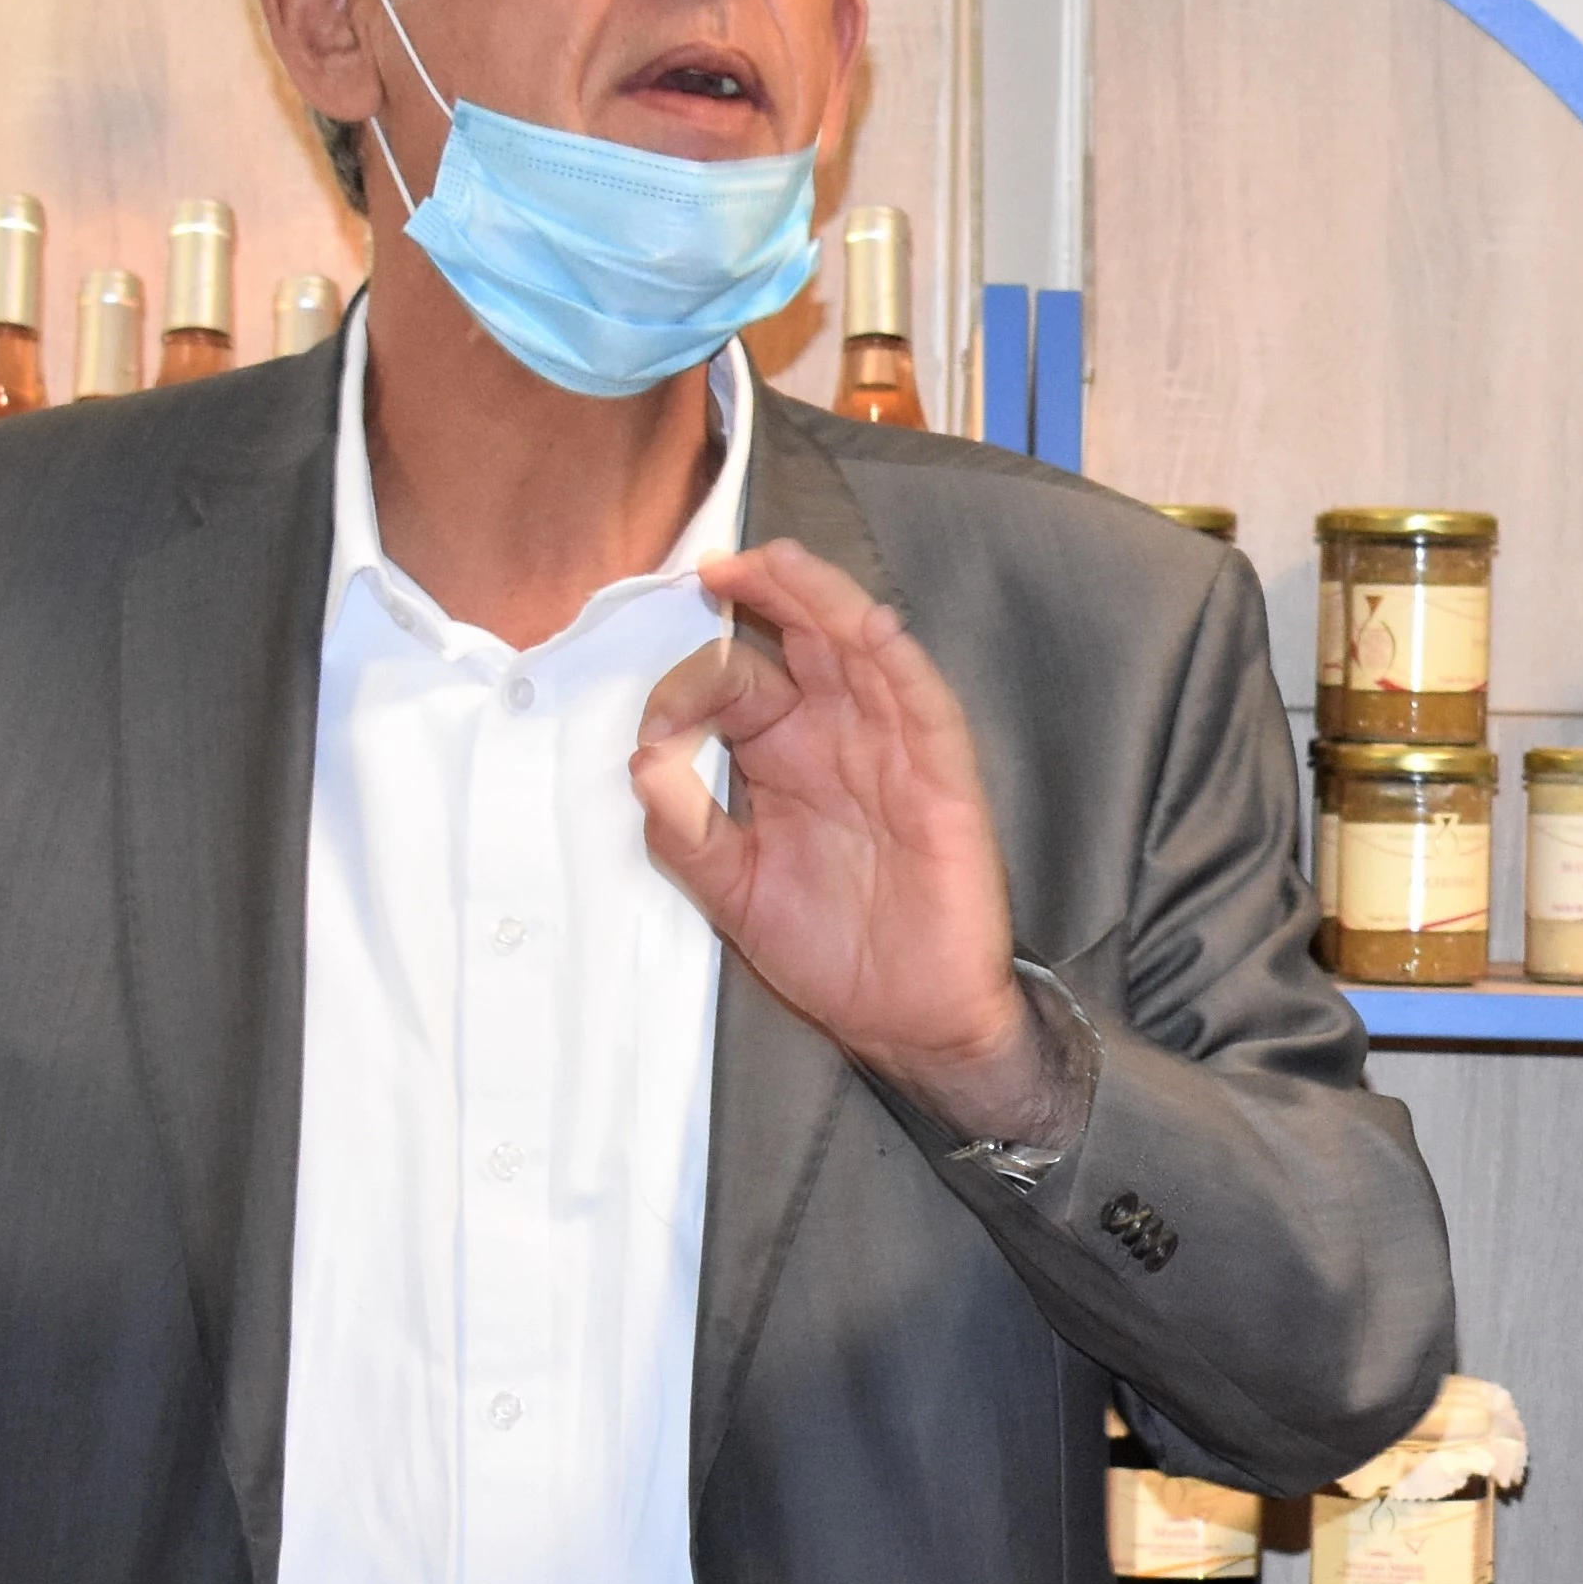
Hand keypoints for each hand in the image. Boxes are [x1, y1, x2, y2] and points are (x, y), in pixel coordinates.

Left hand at [635, 536, 1058, 1138]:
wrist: (908, 1018)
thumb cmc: (831, 952)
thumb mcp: (731, 890)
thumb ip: (684, 829)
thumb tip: (640, 764)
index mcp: (784, 757)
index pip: (737, 684)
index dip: (691, 683)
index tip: (657, 718)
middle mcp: (838, 739)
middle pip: (803, 639)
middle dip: (762, 594)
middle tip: (713, 568)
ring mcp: (893, 752)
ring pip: (860, 651)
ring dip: (822, 603)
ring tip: (775, 565)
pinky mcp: (942, 780)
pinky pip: (925, 706)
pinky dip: (900, 663)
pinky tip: (871, 625)